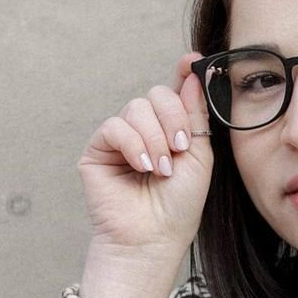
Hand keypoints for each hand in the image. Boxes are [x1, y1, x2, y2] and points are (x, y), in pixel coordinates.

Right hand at [76, 52, 212, 256]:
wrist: (154, 237)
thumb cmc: (179, 204)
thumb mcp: (199, 155)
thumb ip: (195, 113)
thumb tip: (193, 70)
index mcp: (171, 130)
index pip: (175, 93)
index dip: (183, 74)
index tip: (192, 60)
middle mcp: (146, 130)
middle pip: (156, 95)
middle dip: (172, 118)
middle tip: (179, 150)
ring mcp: (121, 139)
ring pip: (136, 109)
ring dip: (154, 138)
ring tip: (160, 169)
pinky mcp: (98, 150)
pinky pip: (115, 127)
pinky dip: (133, 144)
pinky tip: (142, 166)